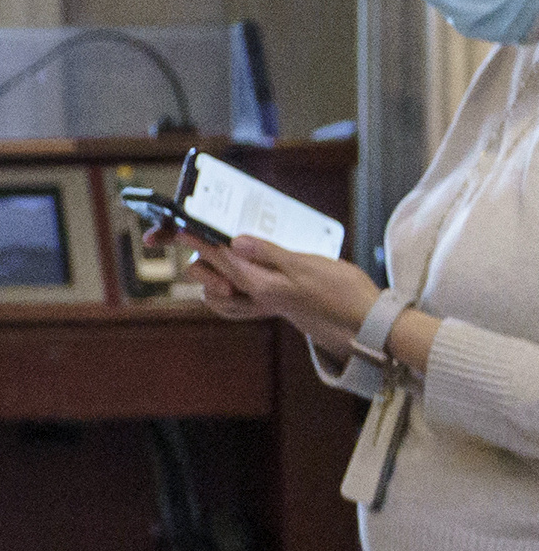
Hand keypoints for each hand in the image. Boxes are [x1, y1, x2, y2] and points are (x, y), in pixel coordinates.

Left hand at [190, 236, 380, 349]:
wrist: (365, 323)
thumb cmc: (342, 293)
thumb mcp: (306, 265)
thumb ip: (269, 253)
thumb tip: (235, 241)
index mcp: (261, 286)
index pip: (221, 260)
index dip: (201, 241)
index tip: (183, 228)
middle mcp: (257, 298)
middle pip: (214, 279)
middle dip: (204, 259)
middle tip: (205, 237)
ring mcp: (265, 304)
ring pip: (223, 293)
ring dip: (217, 273)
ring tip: (223, 253)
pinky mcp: (276, 305)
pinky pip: (241, 300)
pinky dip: (233, 285)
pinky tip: (244, 271)